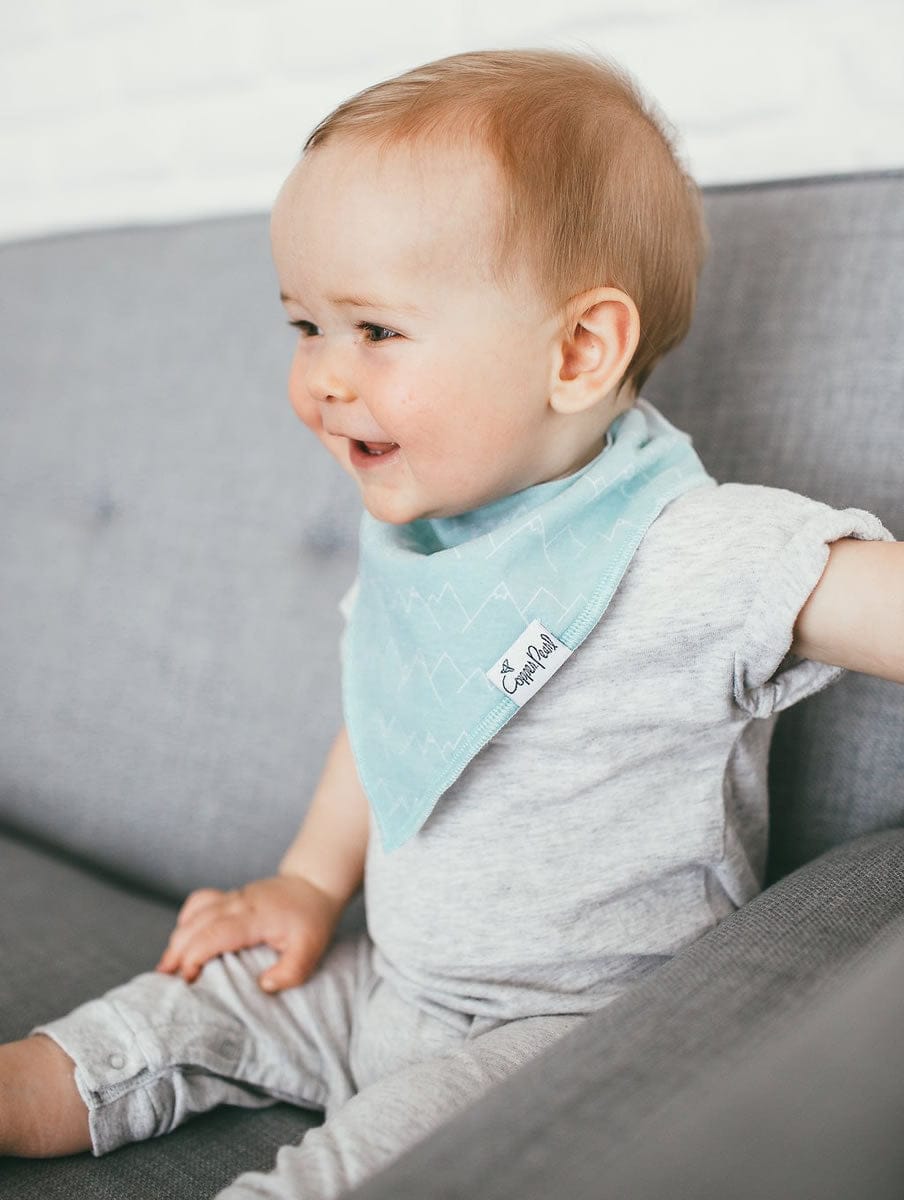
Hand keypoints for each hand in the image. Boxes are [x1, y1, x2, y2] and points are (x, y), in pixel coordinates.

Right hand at [155, 875, 342, 992]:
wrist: (315, 883)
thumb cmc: (313, 919)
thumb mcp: (311, 950)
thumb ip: (291, 972)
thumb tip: (263, 986)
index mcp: (255, 916)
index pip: (214, 933)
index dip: (195, 955)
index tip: (188, 978)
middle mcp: (239, 903)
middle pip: (196, 923)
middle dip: (176, 951)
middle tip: (164, 979)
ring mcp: (234, 896)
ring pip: (195, 912)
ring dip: (177, 937)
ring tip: (167, 966)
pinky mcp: (232, 896)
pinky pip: (201, 901)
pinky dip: (187, 919)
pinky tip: (184, 938)